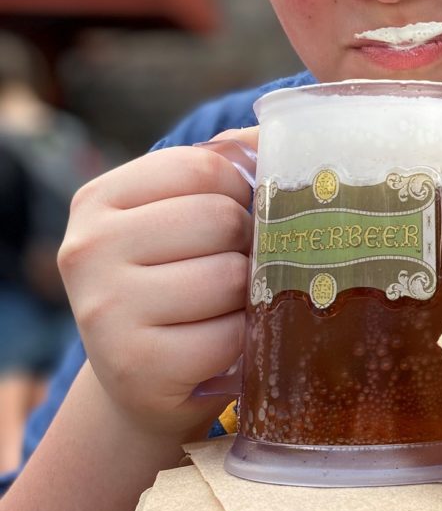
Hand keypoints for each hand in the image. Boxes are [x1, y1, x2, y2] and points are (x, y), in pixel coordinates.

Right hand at [58, 129, 257, 441]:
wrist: (141, 378)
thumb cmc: (175, 278)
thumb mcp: (183, 211)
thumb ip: (227, 162)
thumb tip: (283, 132)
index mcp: (99, 199)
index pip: (203, 167)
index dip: (241, 191)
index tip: (236, 214)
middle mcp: (88, 250)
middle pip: (220, 220)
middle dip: (244, 245)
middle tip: (232, 267)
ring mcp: (105, 311)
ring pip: (230, 278)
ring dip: (246, 295)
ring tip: (223, 306)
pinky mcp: (135, 367)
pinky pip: (229, 337)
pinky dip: (240, 341)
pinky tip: (218, 343)